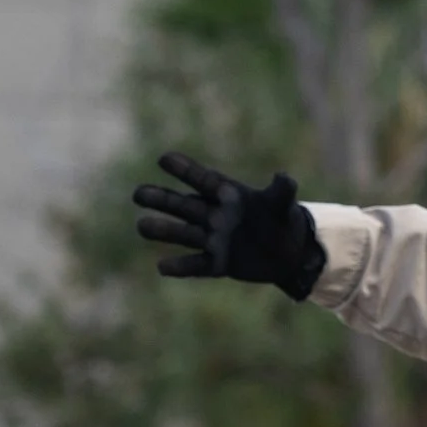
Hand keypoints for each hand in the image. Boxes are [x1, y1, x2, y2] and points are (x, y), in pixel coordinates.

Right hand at [132, 152, 327, 300]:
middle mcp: (214, 215)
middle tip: (138, 193)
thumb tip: (284, 178)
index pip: (202, 180)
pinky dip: (181, 267)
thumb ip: (282, 191)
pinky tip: (162, 267)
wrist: (288, 253)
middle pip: (183, 206)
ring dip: (164, 230)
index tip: (164, 158)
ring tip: (141, 226)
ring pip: (184, 234)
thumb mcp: (283, 204)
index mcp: (227, 195)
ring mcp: (213, 240)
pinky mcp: (217, 263)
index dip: (185, 170)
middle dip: (162, 199)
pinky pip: (196, 265)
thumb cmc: (282, 220)